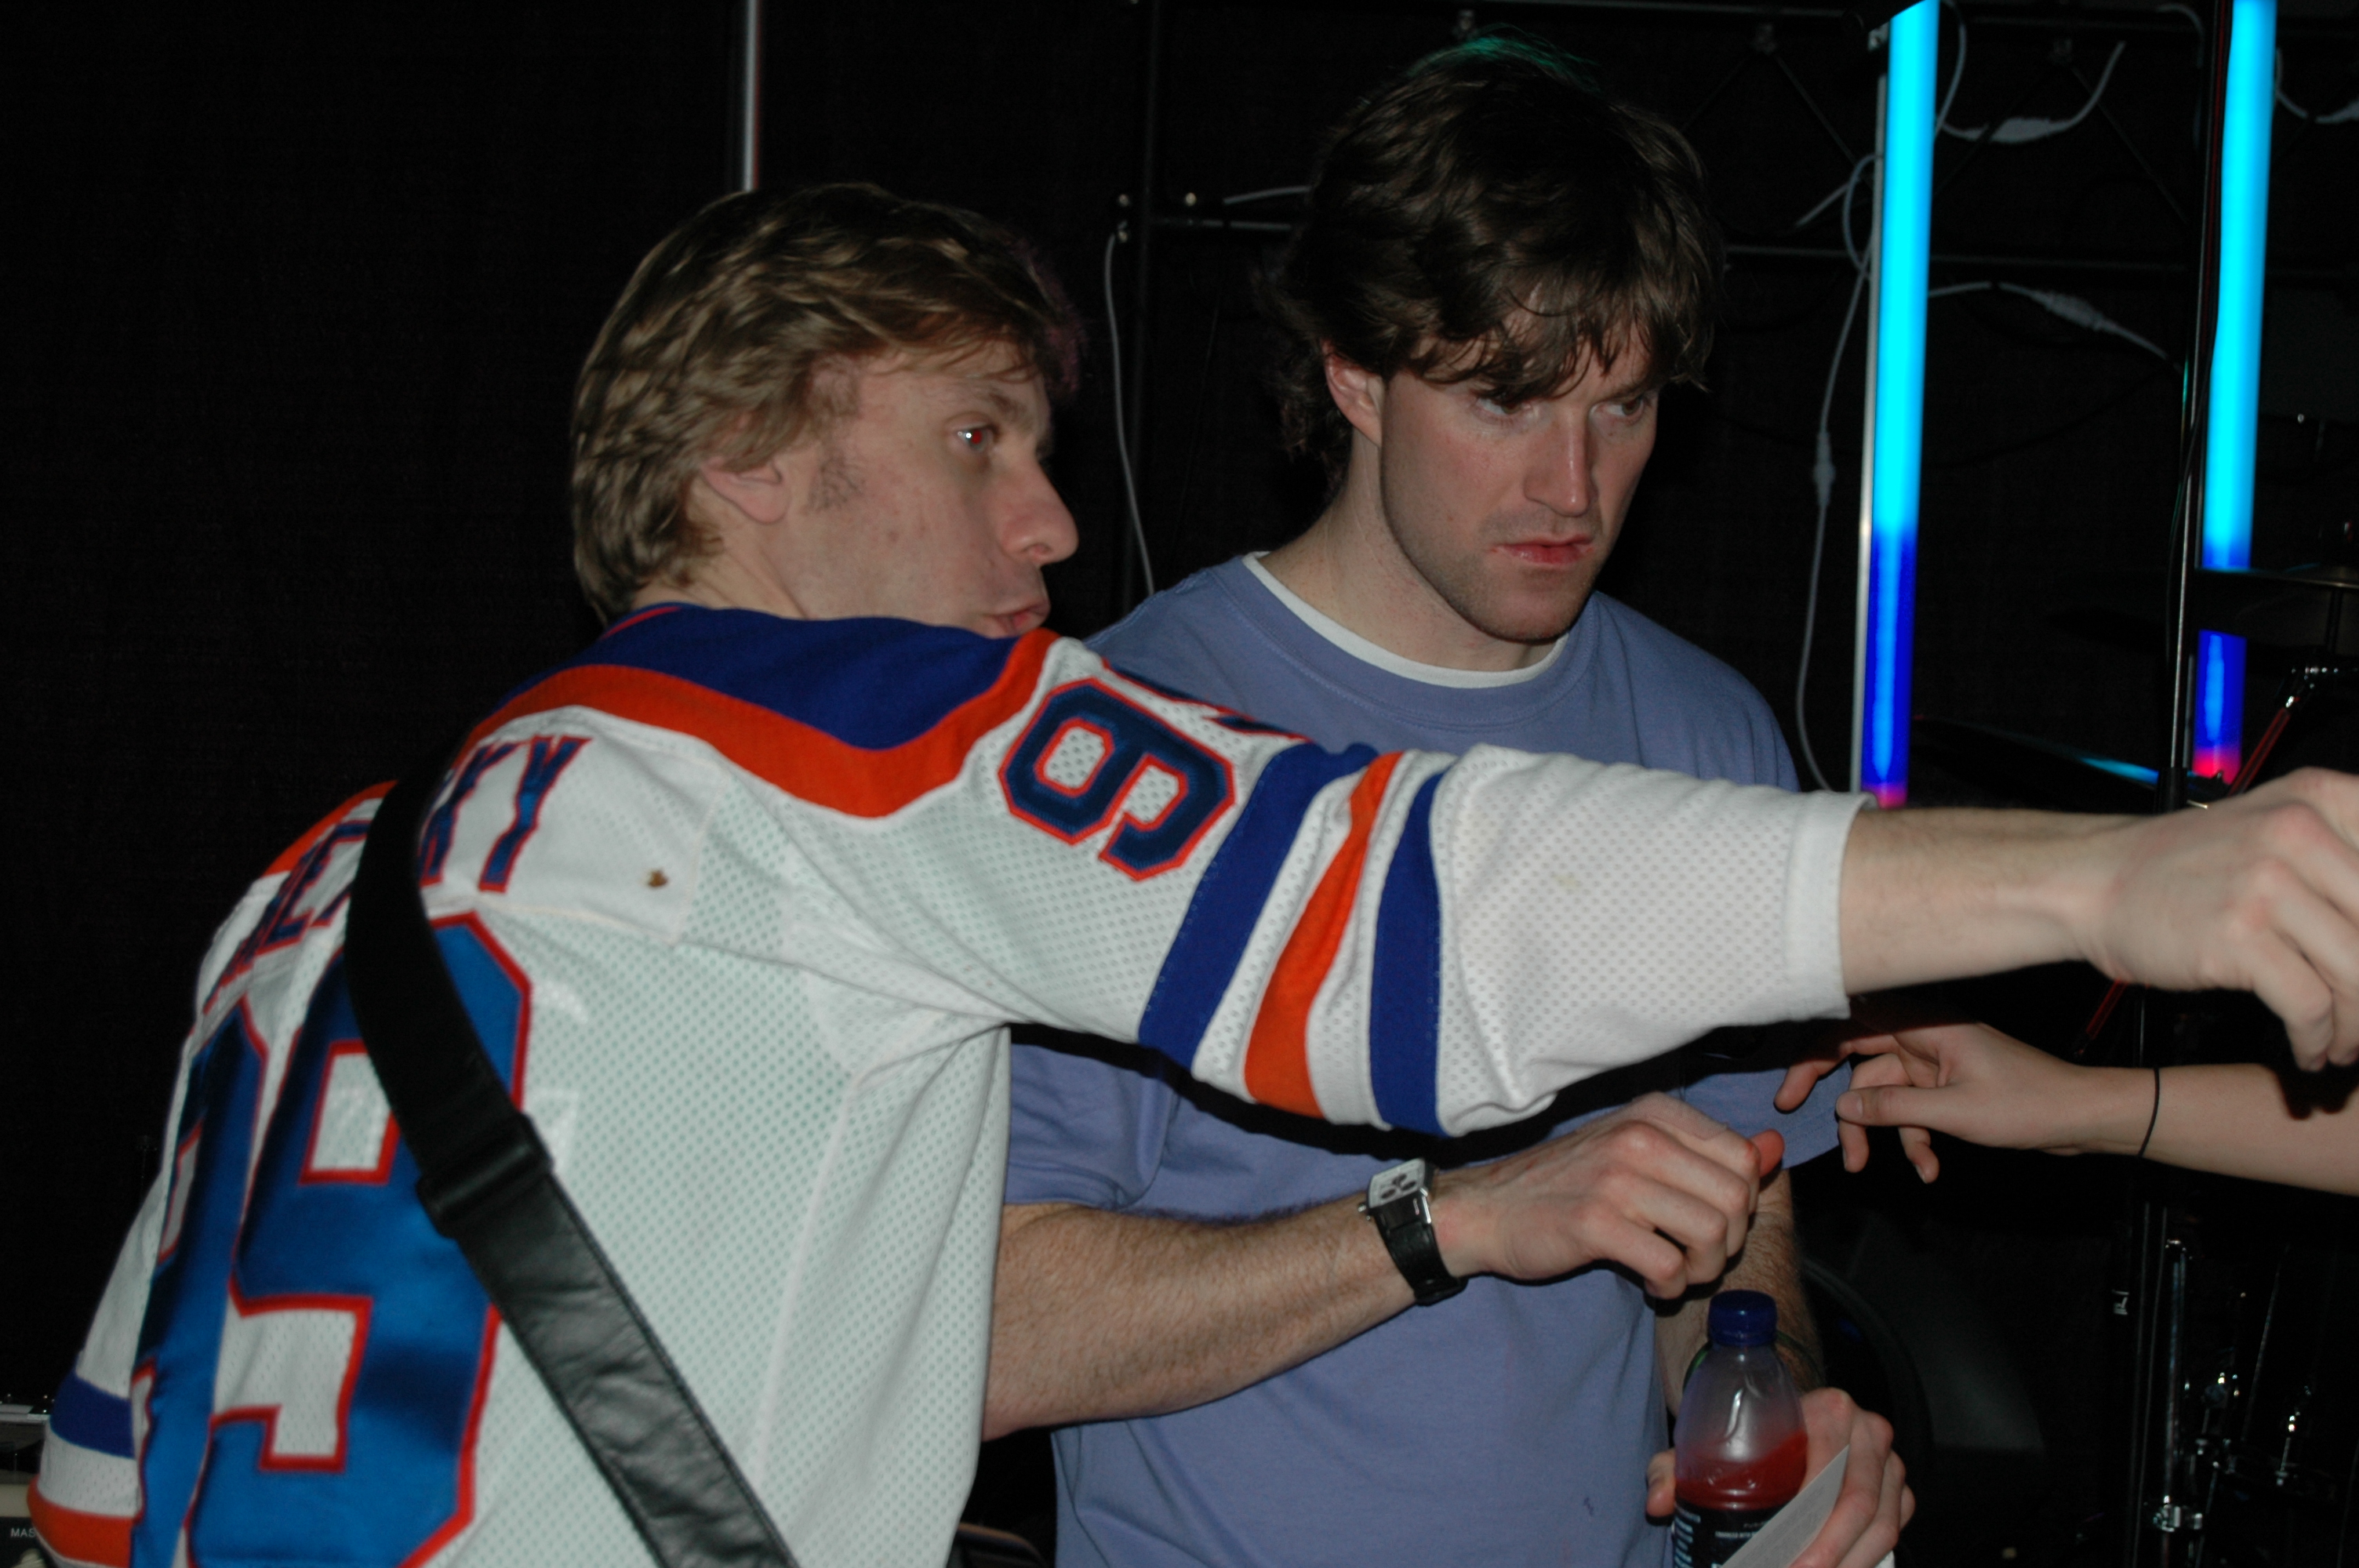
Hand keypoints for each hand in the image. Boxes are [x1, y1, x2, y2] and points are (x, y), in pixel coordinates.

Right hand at [1430, 1093, 1776, 1299]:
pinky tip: (1651, 1284)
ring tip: (1677, 1273)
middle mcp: (1639, 1137)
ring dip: (1703, 1269)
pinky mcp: (1595, 1223)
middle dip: (1730, 1242)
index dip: (1742, 1203)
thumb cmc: (1568, 1183)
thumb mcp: (1638, 1151)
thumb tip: (1774, 1148)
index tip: (1708, 1220)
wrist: (1490, 1208)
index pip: (1744, 1157)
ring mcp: (1616, 1178)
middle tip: (1697, 1256)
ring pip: (1711, 1233)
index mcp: (1654, 1113)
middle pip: (1737, 1198)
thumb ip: (1706, 1152)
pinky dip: (1671, 1287)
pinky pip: (1670, 1266)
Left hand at [1644, 1388, 1909, 1567]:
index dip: (1805, 1522)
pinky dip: (1864, 1561)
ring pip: (1880, 1526)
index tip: (1776, 1555)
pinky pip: (1890, 1533)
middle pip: (1856, 1505)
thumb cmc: (1752, 1433)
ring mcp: (1891, 1463)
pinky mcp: (1901, 1491)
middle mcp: (1870, 1432)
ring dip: (1846, 1563)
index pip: (1827, 1470)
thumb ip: (1677, 1468)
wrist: (1791, 1417)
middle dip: (1823, 1553)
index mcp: (1831, 1409)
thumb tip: (1656, 1503)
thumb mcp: (1712, 1441)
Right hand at [1834, 1024, 2151, 1180]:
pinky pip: (1912, 1110)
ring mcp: (1935, 1063)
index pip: (1850, 1028)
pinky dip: (1914, 1138)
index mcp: (1925, 1025)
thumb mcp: (1955, 1111)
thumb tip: (1843, 1107)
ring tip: (1876, 1168)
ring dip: (1882, 1133)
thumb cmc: (2030, 1103)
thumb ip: (1894, 1108)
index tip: (1792, 1092)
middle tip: (1816, 1131)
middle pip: (1861, 1065)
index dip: (1814, 1056)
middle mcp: (1924, 1038)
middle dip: (1843, 1105)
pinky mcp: (1946, 1086)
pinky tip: (1928, 1167)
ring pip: (1885, 1095)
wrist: (2081, 1117)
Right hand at [2078, 770, 2358, 1069]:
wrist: (2092, 883)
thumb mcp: (2275, 833)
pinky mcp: (2238, 934)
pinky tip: (2310, 1050)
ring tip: (2346, 1047)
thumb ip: (2343, 864)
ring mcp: (2267, 882)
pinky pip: (2310, 1005)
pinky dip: (2317, 1040)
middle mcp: (2300, 832)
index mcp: (2321, 799)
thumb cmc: (2185, 869)